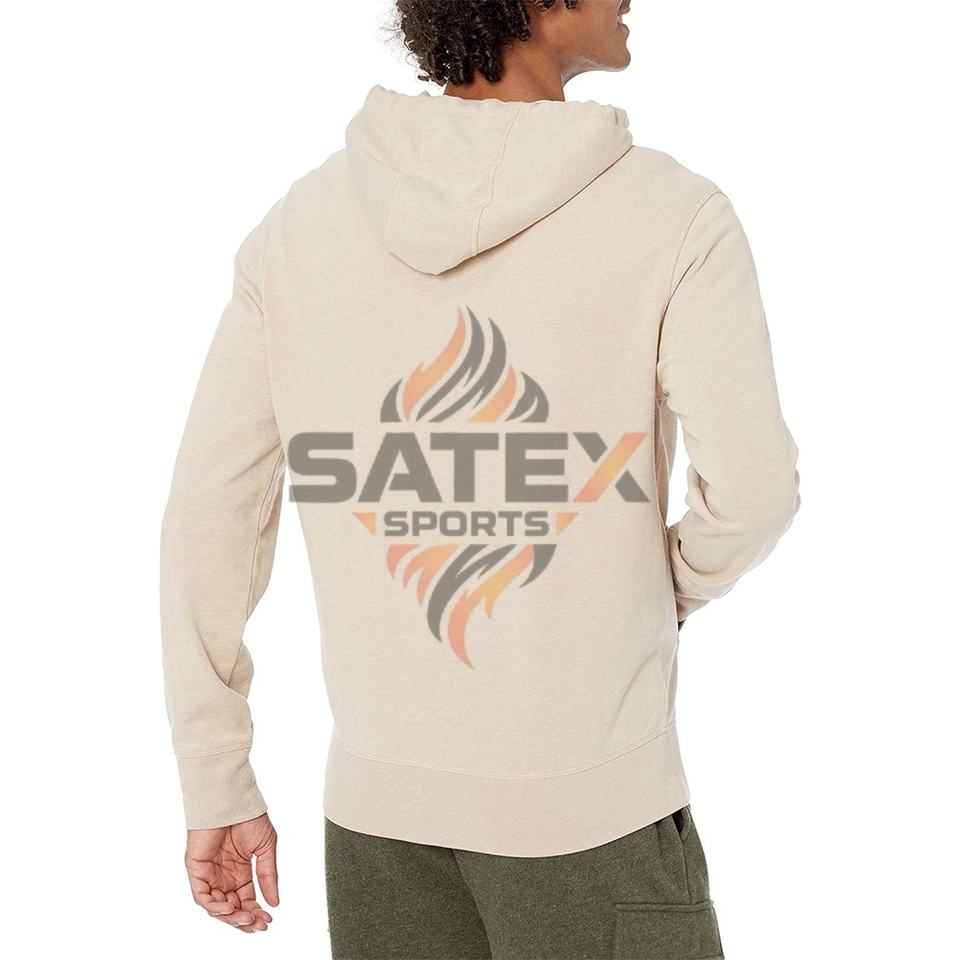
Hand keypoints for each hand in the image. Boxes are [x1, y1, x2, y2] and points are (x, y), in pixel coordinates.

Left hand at [184, 813, 278, 932]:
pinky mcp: (196, 870)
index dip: (256, 912)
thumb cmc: (249, 817)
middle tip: (258, 925)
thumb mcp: (265, 848)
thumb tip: (275, 901)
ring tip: (246, 918)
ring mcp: (209, 874)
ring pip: (217, 906)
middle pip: (232, 907)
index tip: (268, 919)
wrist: (232, 800)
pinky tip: (229, 907)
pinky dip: (214, 905)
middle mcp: (224, 875)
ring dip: (231, 916)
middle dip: (245, 919)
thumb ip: (268, 875)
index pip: (246, 900)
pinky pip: (202, 895)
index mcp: (240, 871)